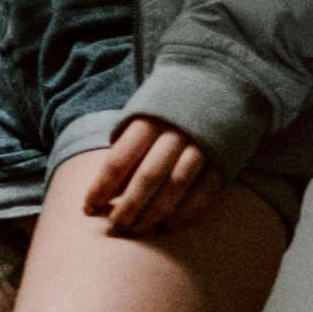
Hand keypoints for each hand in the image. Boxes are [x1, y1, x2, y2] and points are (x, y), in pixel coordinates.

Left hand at [84, 116, 219, 236]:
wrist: (220, 83)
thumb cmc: (166, 110)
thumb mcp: (141, 117)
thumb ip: (126, 148)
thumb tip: (111, 191)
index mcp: (148, 120)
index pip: (119, 160)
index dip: (102, 187)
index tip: (88, 207)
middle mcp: (175, 133)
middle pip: (148, 177)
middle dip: (130, 205)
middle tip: (115, 224)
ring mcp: (202, 146)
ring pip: (176, 186)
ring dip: (155, 212)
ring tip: (138, 228)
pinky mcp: (224, 159)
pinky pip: (204, 192)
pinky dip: (186, 211)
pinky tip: (169, 224)